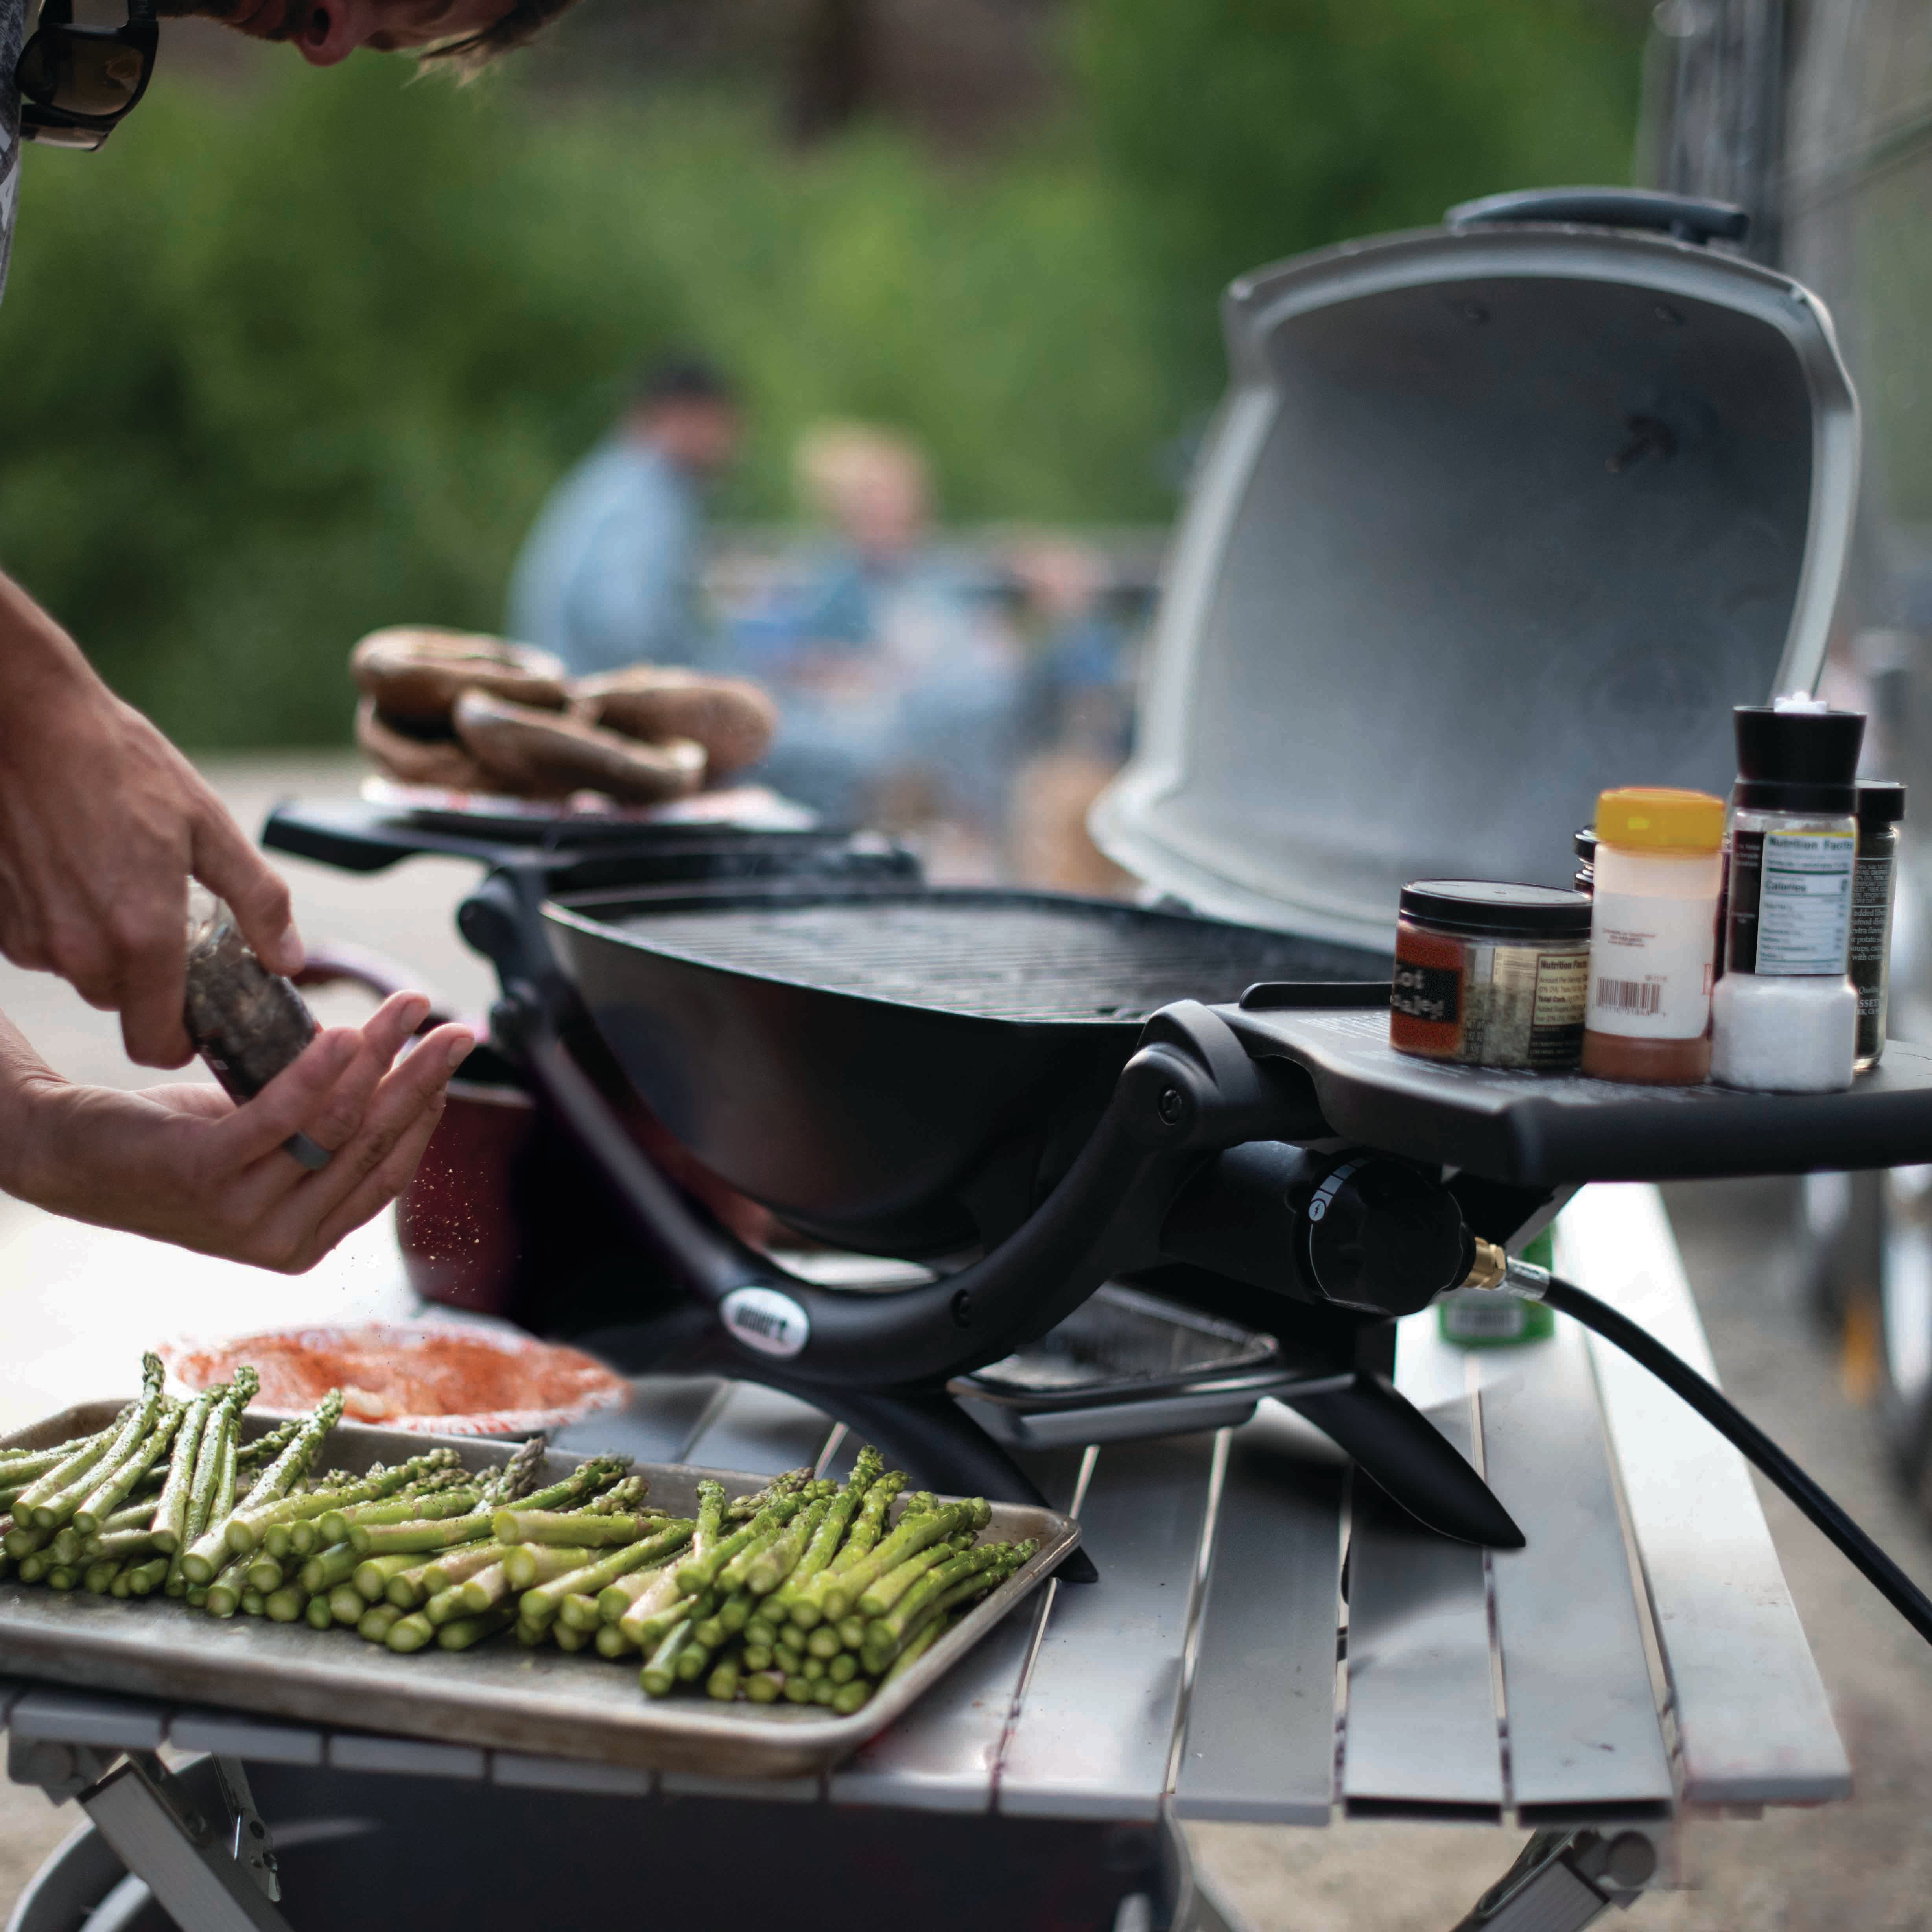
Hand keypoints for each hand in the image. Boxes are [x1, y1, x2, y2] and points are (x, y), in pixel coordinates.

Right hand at [0, 572, 302, 1067]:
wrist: (26, 721)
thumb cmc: (123, 766)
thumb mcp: (211, 828)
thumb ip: (259, 903)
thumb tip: (291, 961)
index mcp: (142, 938)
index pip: (157, 1044)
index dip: (183, 1039)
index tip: (200, 1012)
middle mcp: (80, 950)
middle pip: (124, 1007)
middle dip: (151, 983)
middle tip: (170, 927)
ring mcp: (32, 936)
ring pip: (83, 975)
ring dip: (107, 950)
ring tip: (123, 884)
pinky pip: (44, 947)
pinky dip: (67, 926)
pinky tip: (79, 873)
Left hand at [0, 995, 473, 1271]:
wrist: (64, 1154)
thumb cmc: (171, 1144)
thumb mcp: (261, 1147)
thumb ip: (322, 1135)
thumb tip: (403, 1084)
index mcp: (306, 1241)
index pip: (390, 1172)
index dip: (427, 1113)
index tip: (448, 1058)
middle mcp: (282, 1239)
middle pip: (372, 1145)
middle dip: (424, 1078)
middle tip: (459, 1030)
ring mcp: (242, 1214)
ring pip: (335, 1126)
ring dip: (380, 1058)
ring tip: (405, 1009)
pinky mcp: (203, 1175)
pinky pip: (279, 1120)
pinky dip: (316, 1073)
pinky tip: (343, 1034)